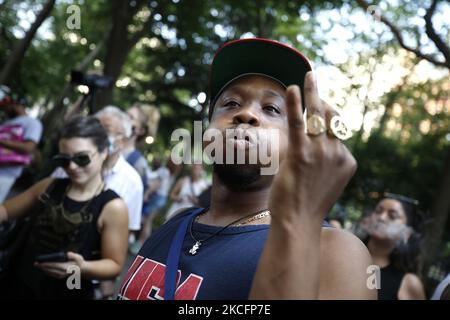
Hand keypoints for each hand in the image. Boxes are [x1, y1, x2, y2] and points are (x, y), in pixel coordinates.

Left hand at [34, 252, 85, 278]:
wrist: (82, 270)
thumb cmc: (79, 262)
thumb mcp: (78, 257)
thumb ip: (73, 255)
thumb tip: (67, 253)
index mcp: (66, 268)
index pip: (54, 266)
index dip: (47, 264)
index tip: (41, 263)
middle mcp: (62, 273)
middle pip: (50, 270)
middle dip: (42, 267)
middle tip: (36, 263)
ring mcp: (61, 275)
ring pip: (50, 272)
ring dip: (43, 269)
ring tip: (38, 265)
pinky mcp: (60, 276)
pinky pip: (51, 274)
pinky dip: (47, 271)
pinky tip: (43, 268)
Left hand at [268, 72, 356, 224]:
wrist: (297, 222)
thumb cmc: (306, 205)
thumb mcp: (323, 181)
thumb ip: (323, 163)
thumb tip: (313, 150)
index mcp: (346, 160)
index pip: (336, 130)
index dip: (325, 115)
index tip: (314, 105)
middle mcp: (337, 153)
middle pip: (330, 117)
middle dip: (321, 96)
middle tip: (314, 79)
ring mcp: (320, 153)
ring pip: (317, 115)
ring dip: (312, 92)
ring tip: (308, 76)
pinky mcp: (301, 154)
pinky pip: (299, 123)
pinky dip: (296, 104)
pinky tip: (292, 88)